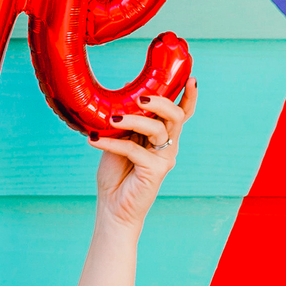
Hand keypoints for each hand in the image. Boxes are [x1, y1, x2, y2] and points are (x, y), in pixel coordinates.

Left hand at [89, 77, 197, 232]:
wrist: (112, 207)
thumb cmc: (116, 172)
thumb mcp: (120, 139)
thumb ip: (126, 121)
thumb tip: (122, 96)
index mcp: (161, 135)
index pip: (181, 113)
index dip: (188, 96)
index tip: (191, 78)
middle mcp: (168, 145)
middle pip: (175, 115)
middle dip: (160, 101)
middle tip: (139, 98)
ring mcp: (164, 158)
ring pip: (157, 129)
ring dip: (132, 120)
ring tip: (111, 120)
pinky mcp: (155, 171)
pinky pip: (134, 149)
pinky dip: (111, 143)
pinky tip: (94, 140)